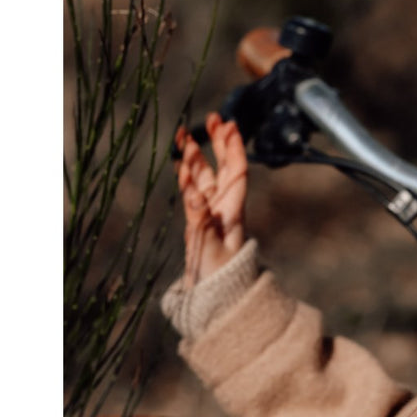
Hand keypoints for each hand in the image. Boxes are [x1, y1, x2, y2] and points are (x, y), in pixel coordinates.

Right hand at [175, 113, 247, 288]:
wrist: (216, 298)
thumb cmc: (219, 276)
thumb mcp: (212, 249)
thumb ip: (202, 222)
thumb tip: (194, 195)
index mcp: (232, 209)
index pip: (236, 171)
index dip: (233, 147)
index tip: (229, 124)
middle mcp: (222, 207)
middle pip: (221, 168)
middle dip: (217, 143)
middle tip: (213, 118)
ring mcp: (209, 214)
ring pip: (203, 178)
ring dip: (196, 157)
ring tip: (185, 135)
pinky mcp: (196, 223)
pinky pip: (191, 194)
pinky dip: (186, 178)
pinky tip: (181, 164)